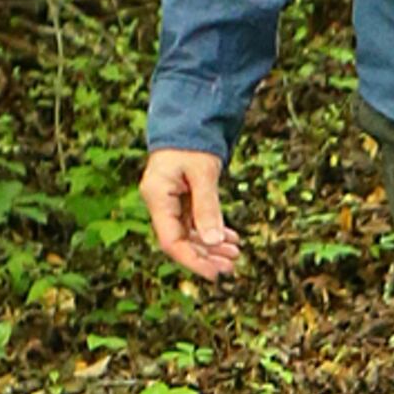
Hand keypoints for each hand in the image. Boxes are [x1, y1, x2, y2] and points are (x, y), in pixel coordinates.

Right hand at [143, 148, 242, 283]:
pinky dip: (212, 232)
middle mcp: (159, 202)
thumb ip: (207, 207)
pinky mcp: (180, 200)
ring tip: (236, 253)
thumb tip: (214, 241)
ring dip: (212, 246)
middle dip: (206, 256)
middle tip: (232, 265)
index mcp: (157, 196)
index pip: (171, 241)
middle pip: (180, 242)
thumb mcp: (204, 172)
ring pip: (189, 235)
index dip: (193, 261)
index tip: (216, 273)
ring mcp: (169, 202)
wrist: (189, 120)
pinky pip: (195, 223)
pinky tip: (231, 239)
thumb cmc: (193, 141)